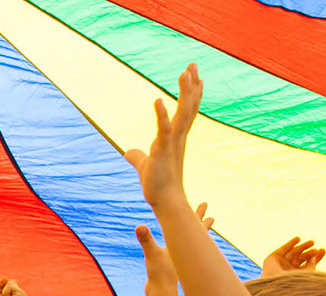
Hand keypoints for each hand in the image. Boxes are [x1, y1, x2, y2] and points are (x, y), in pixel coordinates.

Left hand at [0, 277, 26, 295]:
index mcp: (17, 295)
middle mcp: (21, 294)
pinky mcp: (21, 294)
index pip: (8, 284)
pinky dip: (5, 292)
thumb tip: (6, 277)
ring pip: (10, 283)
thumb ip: (1, 286)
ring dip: (4, 292)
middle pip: (9, 282)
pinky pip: (10, 286)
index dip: (2, 290)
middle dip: (3, 290)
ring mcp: (22, 294)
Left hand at [125, 64, 201, 210]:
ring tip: (185, 73)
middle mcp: (179, 137)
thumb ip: (137, 155)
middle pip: (189, 106)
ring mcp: (172, 143)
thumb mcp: (144, 164)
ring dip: (185, 92)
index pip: (187, 111)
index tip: (197, 77)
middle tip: (193, 64)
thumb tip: (128, 152)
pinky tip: (157, 100)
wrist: (164, 200)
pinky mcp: (162, 150)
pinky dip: (161, 115)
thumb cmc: (157, 184)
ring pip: (182, 113)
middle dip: (191, 85)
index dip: (193, 94)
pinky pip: (163, 129)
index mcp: (177, 138)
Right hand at [137, 202, 212, 295]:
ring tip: (200, 230)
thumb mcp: (151, 254)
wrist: (161, 292)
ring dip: (196, 235)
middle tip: (210, 213)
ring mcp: (183, 260)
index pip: (193, 226)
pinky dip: (187, 249)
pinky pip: (185, 254)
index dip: (198, 214)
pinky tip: (184, 250)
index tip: (205, 203)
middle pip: (197, 233)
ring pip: (193, 244)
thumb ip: (146, 240)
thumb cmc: (159, 273)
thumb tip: (139, 227)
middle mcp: (187, 252)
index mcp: (183, 246)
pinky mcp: (178, 267)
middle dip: (202, 222)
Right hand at [262, 237, 325, 276]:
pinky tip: (298, 238)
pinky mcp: (272, 259)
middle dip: (307, 251)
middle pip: (299, 258)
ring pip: (292, 253)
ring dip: (301, 246)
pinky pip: (283, 249)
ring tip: (312, 242)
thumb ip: (312, 262)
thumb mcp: (309, 271)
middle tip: (314, 244)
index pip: (306, 265)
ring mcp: (279, 265)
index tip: (322, 250)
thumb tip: (316, 251)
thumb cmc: (295, 281)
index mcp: (295, 277)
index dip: (314, 257)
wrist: (279, 283)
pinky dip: (290, 243)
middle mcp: (286, 271)